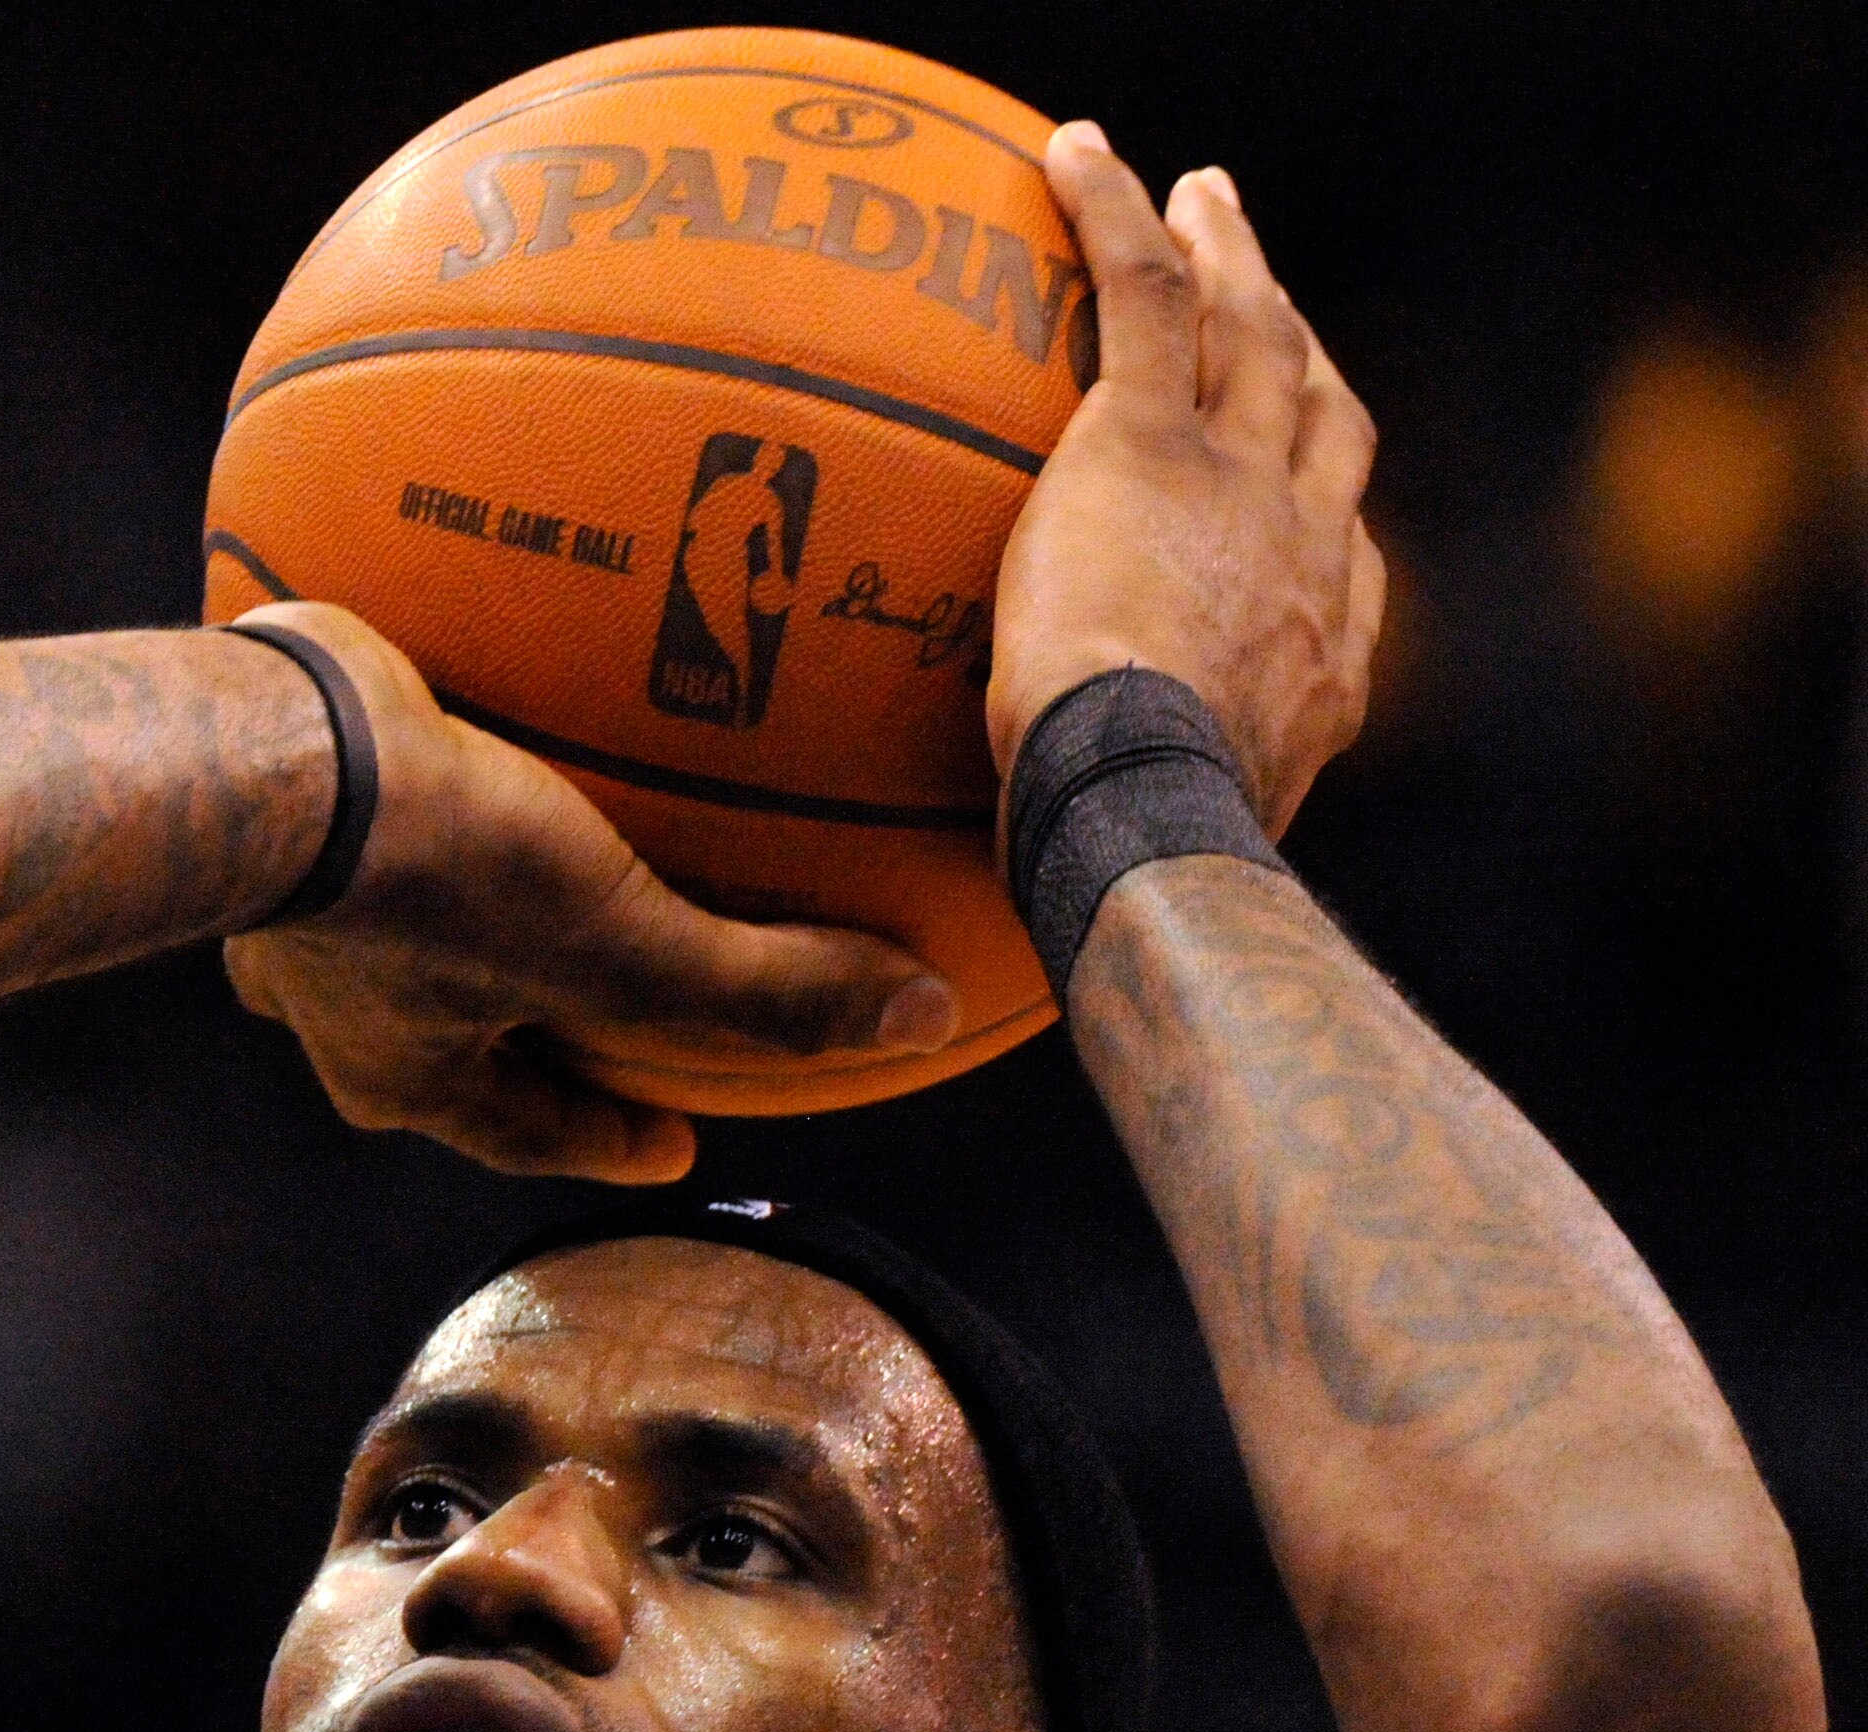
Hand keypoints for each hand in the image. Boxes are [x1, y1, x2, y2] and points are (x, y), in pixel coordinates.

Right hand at [220, 602, 950, 1181]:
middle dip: (522, 1029)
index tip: (669, 1140)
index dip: (608, 1138)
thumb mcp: (620, 946)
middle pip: (455, 1040)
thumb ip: (760, 990)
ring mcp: (295, 908)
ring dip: (461, 912)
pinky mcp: (283, 798)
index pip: (529, 1132)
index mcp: (406, 1073)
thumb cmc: (431, 873)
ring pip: (397, 930)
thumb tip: (915, 1017)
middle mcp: (338, 1008)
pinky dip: (419, 783)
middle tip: (594, 1010)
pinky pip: (367, 803)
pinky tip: (463, 723)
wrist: (266, 749)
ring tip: (526, 864)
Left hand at [991, 127, 1383, 833]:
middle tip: (1269, 287)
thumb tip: (1070, 904)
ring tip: (1204, 199)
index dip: (1320, 500)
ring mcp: (1241, 481)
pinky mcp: (1147, 438)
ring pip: (1254, 334)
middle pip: (1320, 413)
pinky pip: (1139, 297)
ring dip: (1232, 258)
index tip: (1296, 480)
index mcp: (1321, 651)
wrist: (1148, 807)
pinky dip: (1116, 216)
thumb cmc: (1143, 862)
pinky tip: (1076, 152)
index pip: (1336, 552)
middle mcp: (1306, 547)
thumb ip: (1152, 844)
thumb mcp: (1173, 856)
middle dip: (1300, 343)